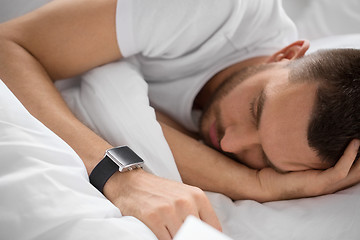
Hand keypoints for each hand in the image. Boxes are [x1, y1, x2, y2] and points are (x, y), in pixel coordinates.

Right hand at [103, 169, 221, 239]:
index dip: (206, 236)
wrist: (131, 182)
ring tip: (169, 231)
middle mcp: (185, 202)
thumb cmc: (158, 192)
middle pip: (196, 234)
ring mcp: (169, 210)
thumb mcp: (183, 195)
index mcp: (197, 196)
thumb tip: (206, 233)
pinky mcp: (153, 217)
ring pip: (181, 238)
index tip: (199, 237)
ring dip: (175, 238)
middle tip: (182, 234)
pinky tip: (161, 234)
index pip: (214, 227)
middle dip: (190, 237)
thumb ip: (197, 212)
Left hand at [256, 139, 359, 201]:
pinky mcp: (320, 183)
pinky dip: (349, 156)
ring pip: (355, 172)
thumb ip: (310, 152)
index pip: (354, 171)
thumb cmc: (280, 171)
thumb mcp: (299, 160)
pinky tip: (354, 143)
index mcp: (328, 180)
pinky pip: (341, 170)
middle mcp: (331, 185)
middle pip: (359, 172)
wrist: (265, 184)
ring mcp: (326, 186)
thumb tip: (313, 134)